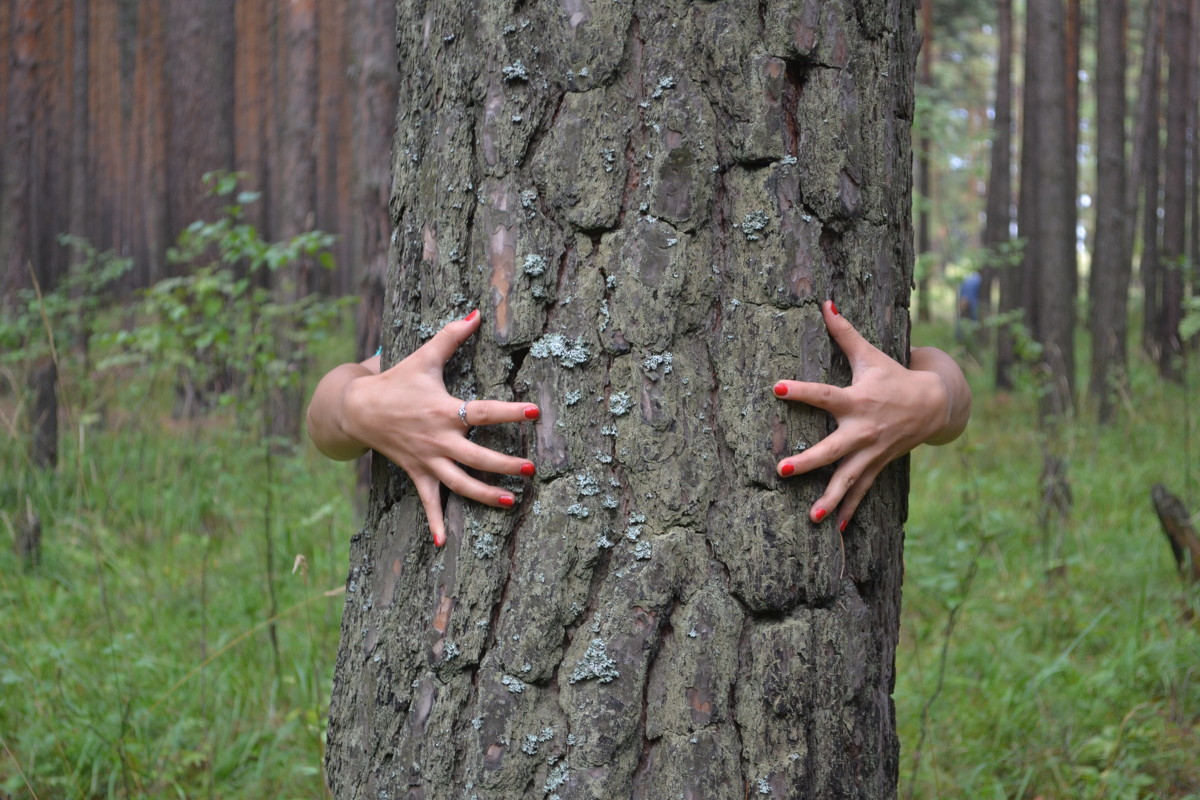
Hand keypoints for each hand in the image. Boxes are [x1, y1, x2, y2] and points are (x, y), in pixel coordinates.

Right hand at [306, 310, 538, 546]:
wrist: (358, 408)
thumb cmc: (398, 380)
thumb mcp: (425, 356)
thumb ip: (453, 335)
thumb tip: (477, 311)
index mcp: (444, 410)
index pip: (483, 412)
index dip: (509, 413)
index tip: (534, 413)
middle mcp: (439, 439)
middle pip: (477, 457)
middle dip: (503, 465)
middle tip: (529, 470)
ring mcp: (428, 459)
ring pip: (459, 483)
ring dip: (484, 495)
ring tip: (510, 502)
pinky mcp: (417, 473)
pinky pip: (427, 501)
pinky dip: (433, 522)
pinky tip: (441, 544)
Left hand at [772, 300, 969, 529]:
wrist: (935, 405)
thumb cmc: (893, 376)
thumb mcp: (870, 354)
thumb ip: (843, 332)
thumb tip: (824, 302)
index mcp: (857, 400)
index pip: (824, 394)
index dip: (801, 390)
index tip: (777, 387)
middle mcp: (863, 429)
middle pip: (832, 448)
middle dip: (808, 461)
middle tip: (781, 470)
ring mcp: (870, 452)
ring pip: (847, 478)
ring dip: (830, 499)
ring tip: (810, 517)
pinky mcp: (876, 466)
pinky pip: (861, 491)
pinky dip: (849, 510)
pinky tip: (833, 530)